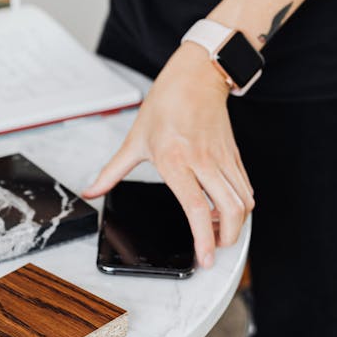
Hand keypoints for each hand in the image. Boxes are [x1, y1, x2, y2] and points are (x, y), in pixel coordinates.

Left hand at [84, 43, 254, 267]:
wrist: (195, 78)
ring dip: (235, 224)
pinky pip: (245, 187)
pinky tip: (223, 209)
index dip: (203, 238)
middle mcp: (203, 162)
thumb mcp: (133, 141)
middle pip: (230, 211)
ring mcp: (222, 159)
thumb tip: (90, 191)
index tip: (204, 259)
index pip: (195, 208)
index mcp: (175, 161)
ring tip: (216, 230)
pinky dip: (240, 205)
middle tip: (213, 250)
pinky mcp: (234, 155)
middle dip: (227, 239)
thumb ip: (111, 172)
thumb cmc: (164, 106)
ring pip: (243, 201)